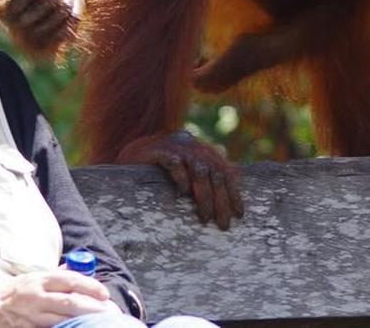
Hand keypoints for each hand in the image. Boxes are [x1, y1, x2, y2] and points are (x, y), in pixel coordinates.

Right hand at [0, 270, 111, 327]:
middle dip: (92, 307)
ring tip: (100, 322)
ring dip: (83, 321)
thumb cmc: (12, 292)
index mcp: (39, 279)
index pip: (69, 280)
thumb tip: (76, 269)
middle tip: (109, 311)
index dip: (89, 286)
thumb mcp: (32, 277)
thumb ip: (54, 276)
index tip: (104, 293)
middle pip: (69, 302)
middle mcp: (36, 296)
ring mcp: (32, 315)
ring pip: (62, 319)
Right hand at [117, 131, 243, 229]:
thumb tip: (226, 206)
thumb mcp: (187, 170)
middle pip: (216, 174)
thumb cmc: (161, 169)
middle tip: (222, 224)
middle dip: (221, 201)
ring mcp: (176, 146)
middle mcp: (193, 146)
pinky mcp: (158, 150)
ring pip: (199, 171)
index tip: (238, 215)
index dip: (234, 193)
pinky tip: (183, 193)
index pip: (226, 172)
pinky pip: (174, 163)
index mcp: (204, 150)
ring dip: (205, 197)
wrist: (131, 153)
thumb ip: (204, 180)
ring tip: (205, 218)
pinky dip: (182, 178)